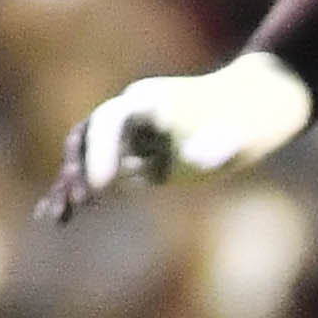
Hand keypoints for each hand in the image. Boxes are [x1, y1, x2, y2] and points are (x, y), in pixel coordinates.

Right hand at [45, 54, 311, 222]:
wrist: (259, 103)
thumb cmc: (253, 116)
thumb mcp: (247, 132)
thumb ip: (221, 143)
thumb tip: (193, 156)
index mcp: (154, 101)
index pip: (112, 121)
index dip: (102, 150)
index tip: (102, 184)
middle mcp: (135, 114)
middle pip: (89, 135)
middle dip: (80, 168)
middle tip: (82, 201)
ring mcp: (134, 134)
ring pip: (87, 153)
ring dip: (71, 182)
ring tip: (58, 217)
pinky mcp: (138, 155)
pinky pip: (101, 171)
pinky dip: (81, 190)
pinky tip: (59, 215)